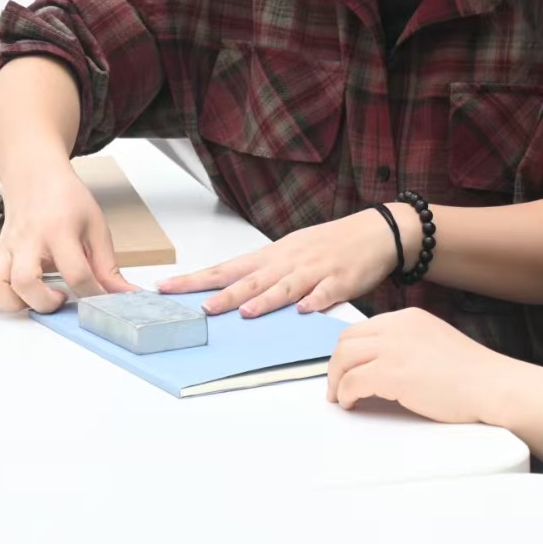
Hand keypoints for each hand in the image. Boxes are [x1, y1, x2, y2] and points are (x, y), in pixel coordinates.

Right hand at [0, 171, 136, 312]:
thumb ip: (107, 265)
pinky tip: (1, 297)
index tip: (99, 300)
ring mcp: (8, 248)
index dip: (92, 294)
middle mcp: (29, 240)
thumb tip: (124, 294)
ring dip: (14, 302)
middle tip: (60, 298)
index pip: (76, 272)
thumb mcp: (95, 226)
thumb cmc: (65, 198)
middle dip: (44, 302)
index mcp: (59, 231)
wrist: (35, 175)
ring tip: (35, 298)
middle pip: (26, 281)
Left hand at [157, 205, 410, 317]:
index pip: (228, 268)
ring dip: (265, 299)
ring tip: (244, 312)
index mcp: (274, 255)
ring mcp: (316, 270)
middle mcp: (289, 261)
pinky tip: (304, 311)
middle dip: (223, 294)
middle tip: (198, 307)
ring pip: (286, 286)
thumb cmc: (330, 244)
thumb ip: (266, 274)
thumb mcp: (292, 252)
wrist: (376, 231)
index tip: (166, 287)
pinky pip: (327, 292)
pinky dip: (315, 301)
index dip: (196, 279)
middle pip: (251, 278)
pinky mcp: (342, 280)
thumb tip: (233, 293)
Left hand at [325, 308, 519, 423]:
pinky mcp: (392, 373)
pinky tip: (352, 404)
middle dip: (336, 364)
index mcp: (410, 317)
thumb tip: (385, 363)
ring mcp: (394, 348)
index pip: (363, 328)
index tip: (346, 367)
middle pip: (346, 339)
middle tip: (336, 385)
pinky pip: (352, 382)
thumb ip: (410, 344)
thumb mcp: (436, 342)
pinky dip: (346, 395)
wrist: (493, 386)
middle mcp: (398, 326)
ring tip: (340, 397)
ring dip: (336, 380)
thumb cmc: (473, 374)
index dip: (349, 351)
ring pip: (343, 358)